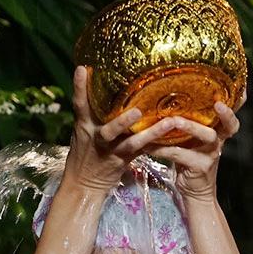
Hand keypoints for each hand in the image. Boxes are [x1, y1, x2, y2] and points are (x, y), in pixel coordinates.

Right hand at [64, 66, 180, 191]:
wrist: (84, 184)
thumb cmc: (85, 153)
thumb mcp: (83, 131)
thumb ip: (92, 114)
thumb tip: (101, 86)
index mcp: (84, 126)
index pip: (80, 104)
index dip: (79, 87)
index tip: (82, 69)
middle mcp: (97, 138)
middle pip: (110, 129)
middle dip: (122, 122)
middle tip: (137, 112)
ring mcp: (112, 151)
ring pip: (132, 142)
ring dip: (151, 133)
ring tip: (167, 123)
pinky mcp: (124, 160)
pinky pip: (143, 150)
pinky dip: (157, 142)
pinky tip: (172, 135)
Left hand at [148, 100, 242, 202]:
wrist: (195, 191)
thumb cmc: (191, 161)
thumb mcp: (195, 142)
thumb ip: (191, 125)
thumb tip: (166, 100)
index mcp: (218, 134)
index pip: (231, 120)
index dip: (232, 110)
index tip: (233, 98)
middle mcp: (218, 143)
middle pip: (227, 126)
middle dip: (224, 115)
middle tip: (216, 104)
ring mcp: (211, 155)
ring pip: (208, 137)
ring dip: (190, 126)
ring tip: (173, 120)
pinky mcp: (200, 167)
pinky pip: (180, 153)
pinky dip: (162, 149)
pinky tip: (149, 146)